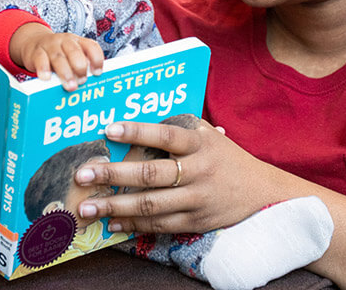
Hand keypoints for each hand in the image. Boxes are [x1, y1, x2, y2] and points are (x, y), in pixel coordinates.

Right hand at [11, 23, 104, 90]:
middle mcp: (65, 41)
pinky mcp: (36, 52)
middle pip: (74, 52)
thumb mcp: (70, 55)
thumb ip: (80, 65)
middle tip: (82, 81)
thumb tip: (88, 82)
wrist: (33, 42)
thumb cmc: (57, 54)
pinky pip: (40, 59)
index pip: (91, 46)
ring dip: (65, 73)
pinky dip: (44, 69)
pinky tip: (47, 78)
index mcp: (77, 41)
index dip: (96, 59)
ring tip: (70, 86)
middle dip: (80, 67)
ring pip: (58, 58)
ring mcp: (50, 46)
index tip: (97, 73)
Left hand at [71, 119, 289, 233]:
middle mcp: (198, 171)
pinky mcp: (196, 222)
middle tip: (83, 173)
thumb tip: (138, 119)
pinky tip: (112, 223)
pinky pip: (159, 225)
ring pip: (150, 205)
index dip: (137, 131)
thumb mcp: (209, 136)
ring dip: (115, 207)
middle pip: (150, 174)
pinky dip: (133, 225)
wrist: (263, 192)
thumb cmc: (227, 158)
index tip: (108, 129)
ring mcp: (197, 199)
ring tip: (87, 206)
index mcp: (200, 144)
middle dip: (113, 174)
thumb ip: (179, 128)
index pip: (165, 135)